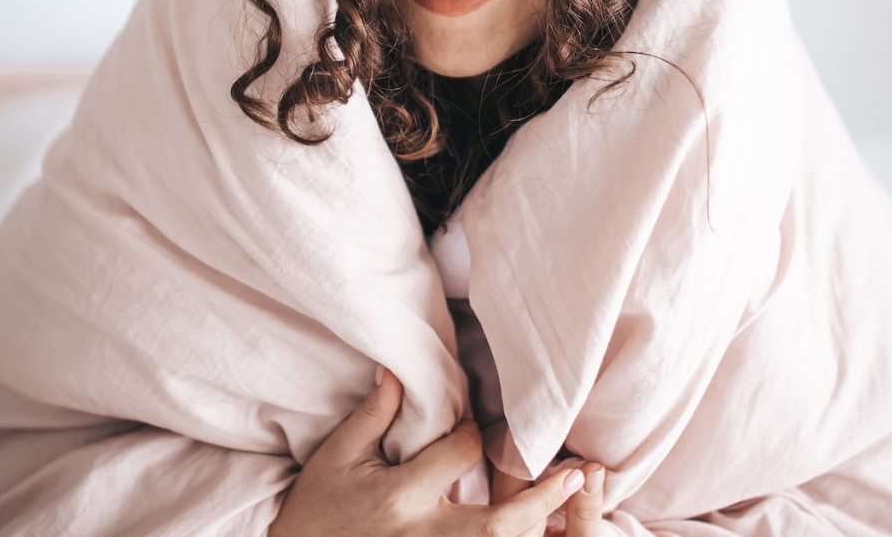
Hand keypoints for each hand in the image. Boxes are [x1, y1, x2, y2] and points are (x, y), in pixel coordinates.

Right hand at [267, 367, 589, 535]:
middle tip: (577, 475)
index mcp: (401, 497)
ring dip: (534, 533)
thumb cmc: (314, 510)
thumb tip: (397, 370)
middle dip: (540, 501)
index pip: (459, 455)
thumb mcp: (337, 457)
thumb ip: (373, 415)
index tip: (483, 428)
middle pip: (497, 525)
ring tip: (571, 513)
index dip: (478, 434)